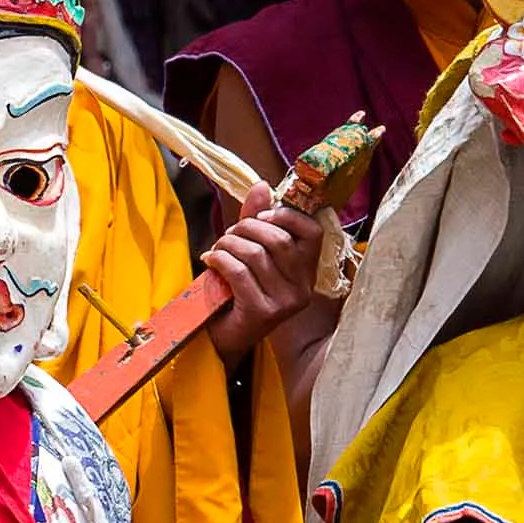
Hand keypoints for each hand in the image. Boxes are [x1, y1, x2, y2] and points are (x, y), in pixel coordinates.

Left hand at [200, 192, 324, 362]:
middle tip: (228, 235)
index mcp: (308, 271)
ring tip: (217, 249)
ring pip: (255, 254)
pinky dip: (219, 260)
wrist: (221, 337)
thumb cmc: (237, 292)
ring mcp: (285, 303)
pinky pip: (239, 272)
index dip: (287, 215)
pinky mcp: (263, 313)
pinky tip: (210, 261)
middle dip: (246, 228)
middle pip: (278, 239)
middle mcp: (303, 288)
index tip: (261, 215)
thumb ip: (257, 220)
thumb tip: (262, 185)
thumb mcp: (250, 250)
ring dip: (228, 244)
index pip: (313, 232)